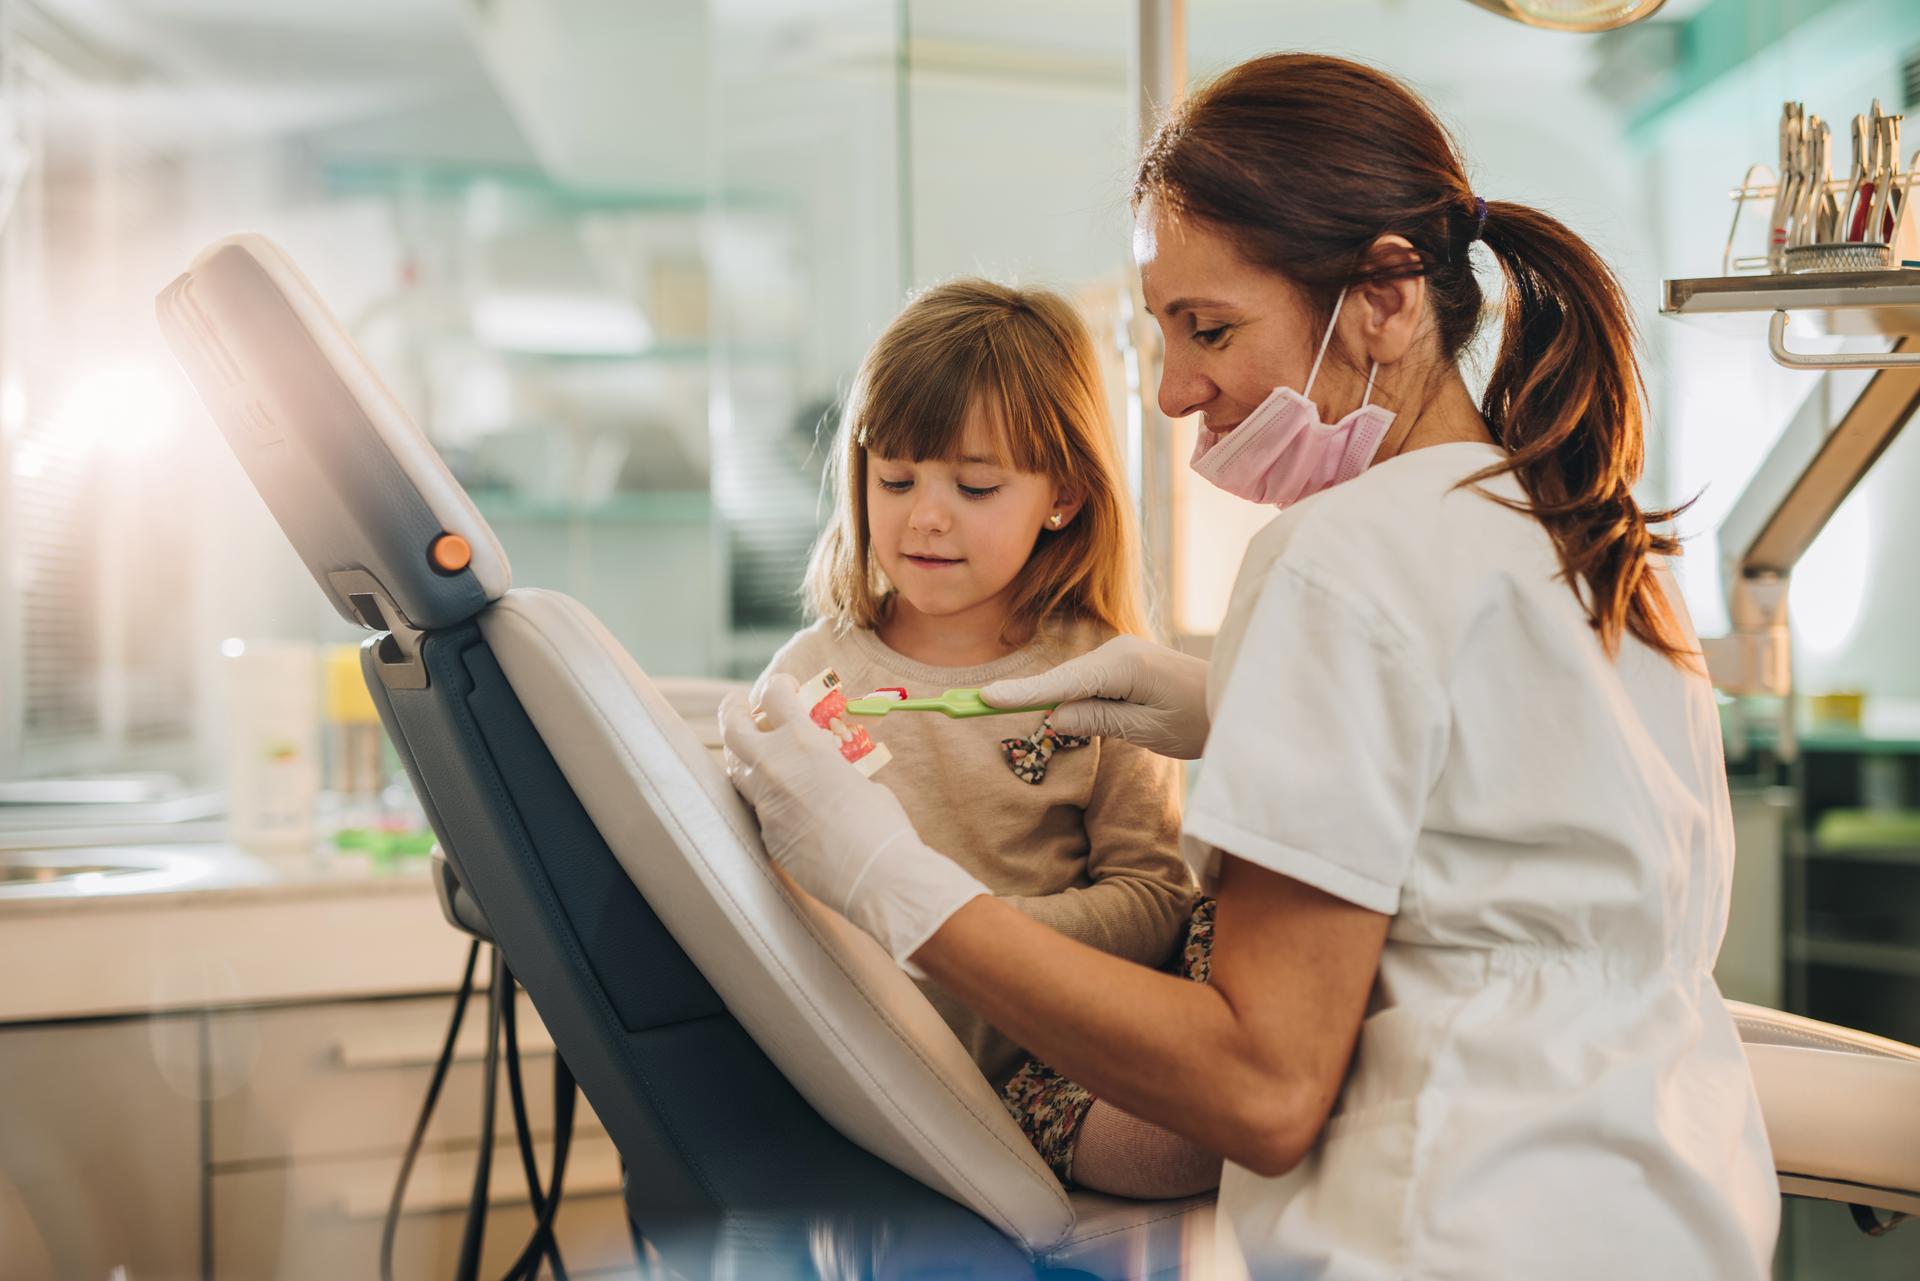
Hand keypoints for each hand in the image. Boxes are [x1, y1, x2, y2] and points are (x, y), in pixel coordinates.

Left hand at [719, 675, 986, 969]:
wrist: (877, 875)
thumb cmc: (882, 822)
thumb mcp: (858, 776)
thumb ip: (832, 764)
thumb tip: (827, 768)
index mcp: (802, 742)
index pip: (774, 696)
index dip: (778, 685)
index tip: (784, 687)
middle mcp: (774, 767)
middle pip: (733, 728)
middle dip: (732, 712)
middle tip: (737, 706)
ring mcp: (765, 804)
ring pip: (736, 770)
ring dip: (742, 757)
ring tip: (753, 753)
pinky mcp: (766, 835)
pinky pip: (758, 809)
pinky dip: (767, 800)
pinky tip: (786, 805)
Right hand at [981, 635, 1211, 759]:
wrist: (1237, 699)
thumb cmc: (1199, 719)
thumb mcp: (1148, 730)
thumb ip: (1098, 721)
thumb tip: (1054, 717)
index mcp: (1122, 665)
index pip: (1061, 684)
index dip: (1020, 695)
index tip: (983, 700)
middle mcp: (1117, 652)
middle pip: (1060, 682)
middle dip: (1028, 699)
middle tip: (973, 707)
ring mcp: (1120, 655)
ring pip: (1073, 684)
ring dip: (1055, 704)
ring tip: (1027, 716)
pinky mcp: (1124, 664)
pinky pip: (1087, 684)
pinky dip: (1071, 699)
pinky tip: (1061, 713)